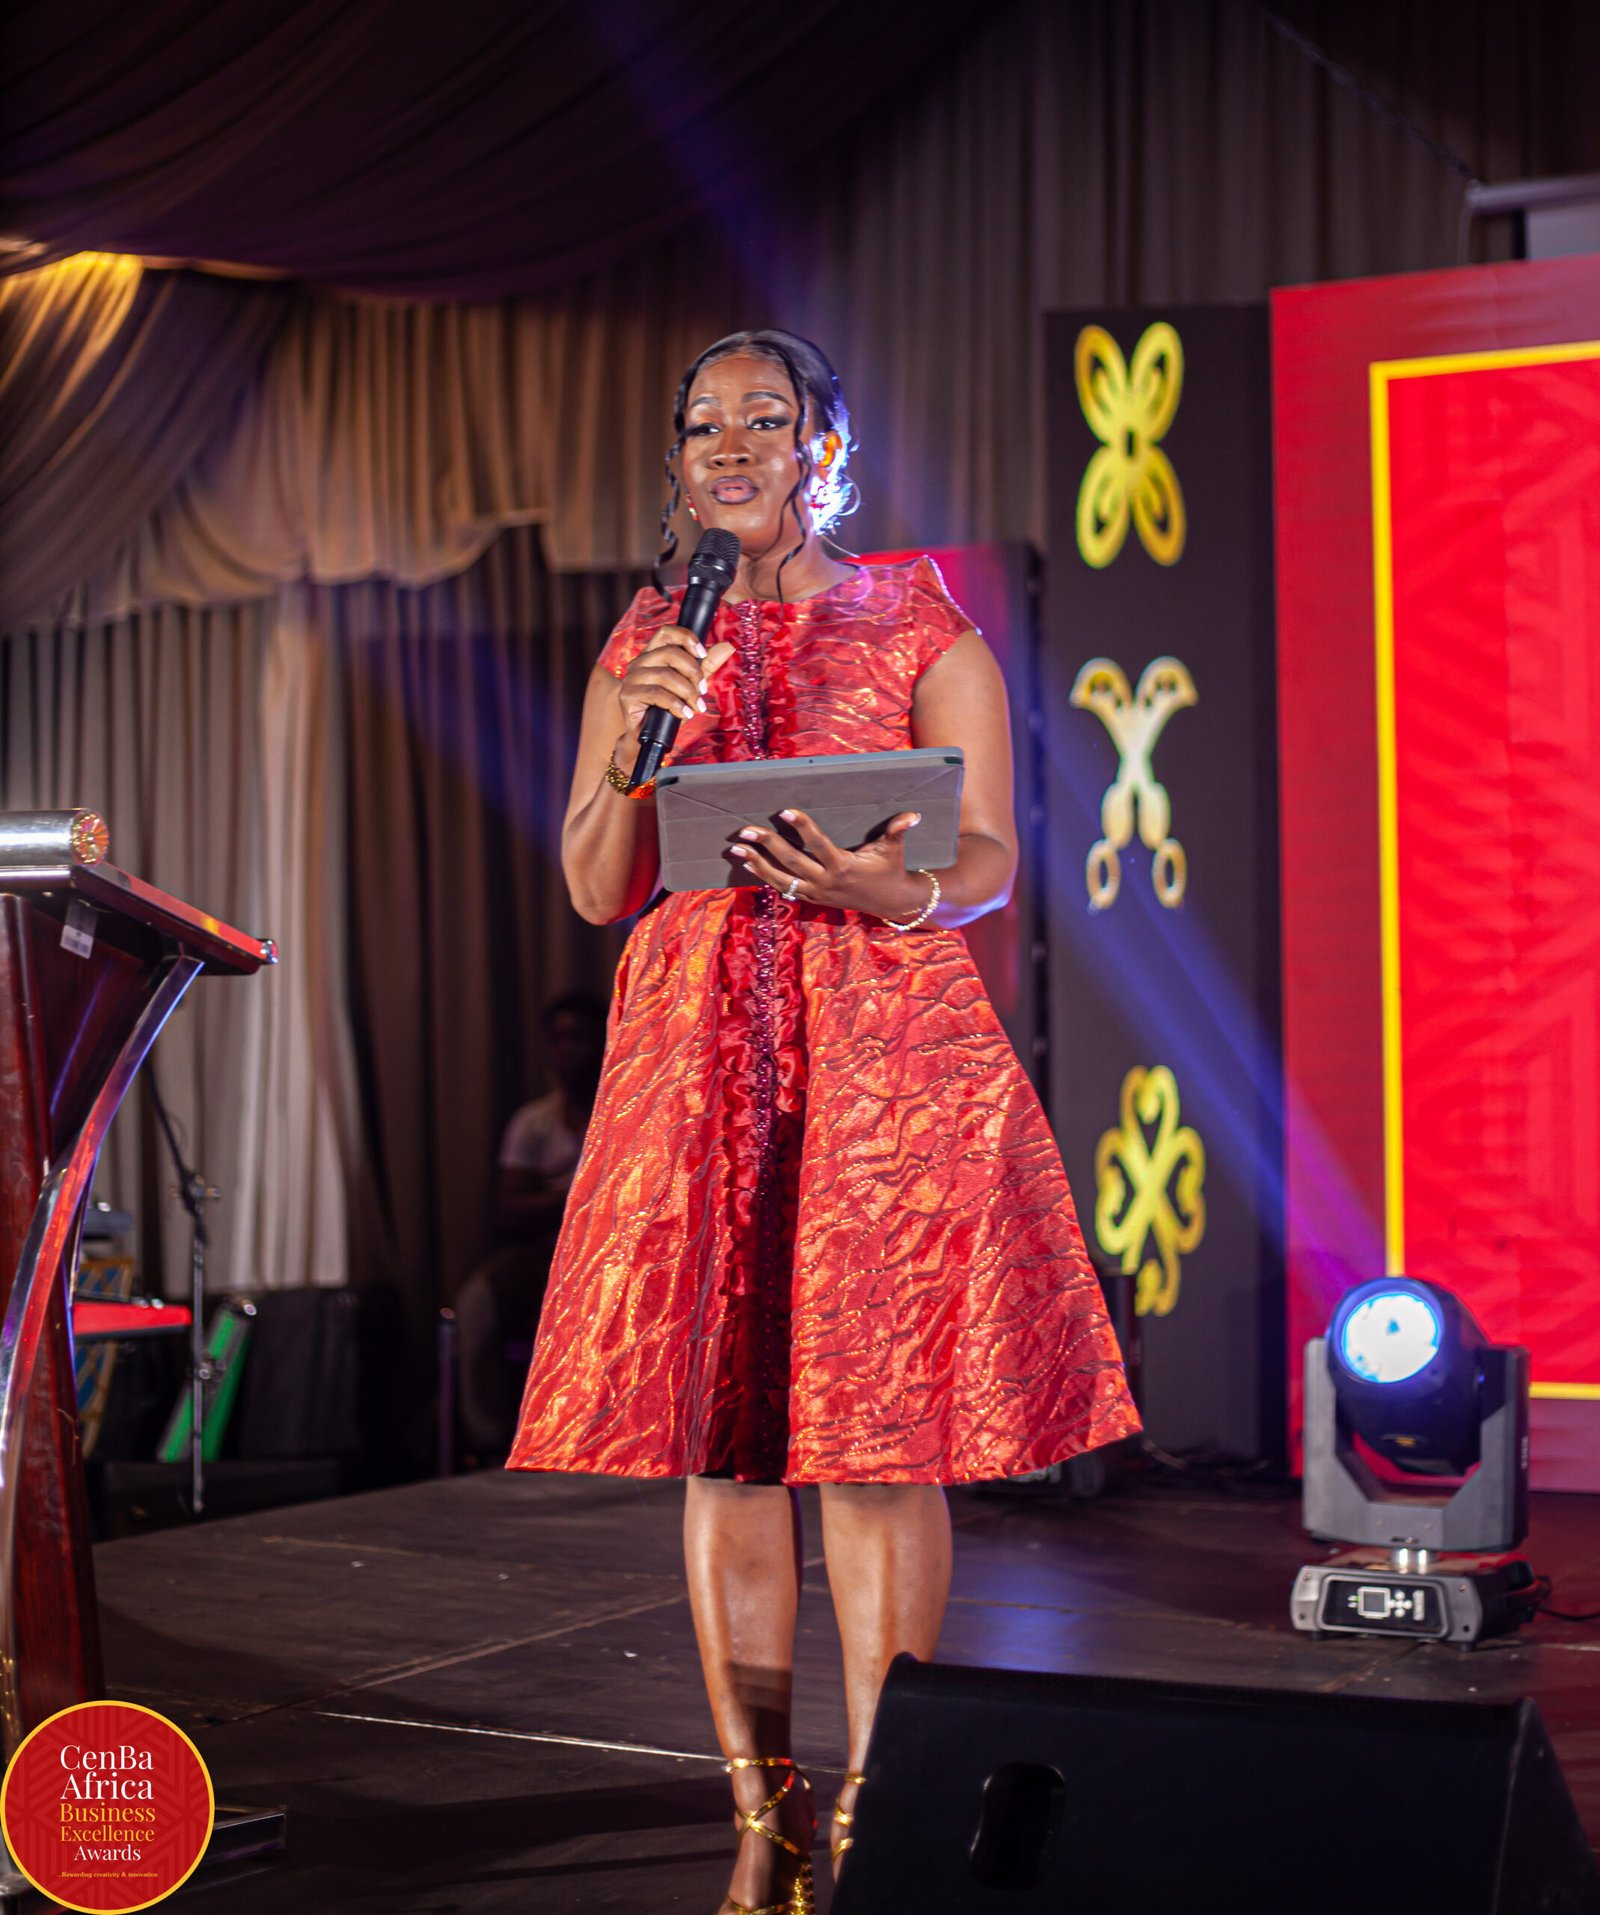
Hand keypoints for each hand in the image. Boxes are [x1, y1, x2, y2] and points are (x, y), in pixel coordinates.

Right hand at [617, 626, 734, 739]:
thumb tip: (727, 646)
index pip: (666, 632)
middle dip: (693, 672)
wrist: (649, 736)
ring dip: (687, 692)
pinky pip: (657, 693)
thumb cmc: (668, 709)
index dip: (686, 638)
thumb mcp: (691, 685)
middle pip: (670, 653)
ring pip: (665, 675)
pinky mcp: (628, 695)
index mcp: (652, 654)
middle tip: (702, 690)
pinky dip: (676, 704)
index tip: (702, 654)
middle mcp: (639, 662)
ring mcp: (631, 678)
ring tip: (696, 706)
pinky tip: (684, 713)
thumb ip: (707, 666)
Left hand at [728, 806, 932, 921]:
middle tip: (746, 830)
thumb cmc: (891, 869)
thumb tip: (913, 815)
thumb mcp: (894, 850)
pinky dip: (765, 877)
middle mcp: (826, 882)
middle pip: (792, 863)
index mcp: (843, 867)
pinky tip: (748, 864)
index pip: (818, 845)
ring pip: (781, 879)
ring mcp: (817, 893)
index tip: (785, 811)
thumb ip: (898, 831)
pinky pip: (784, 889)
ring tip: (736, 849)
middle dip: (767, 846)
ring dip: (757, 864)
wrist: (891, 903)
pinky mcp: (812, 899)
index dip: (802, 827)